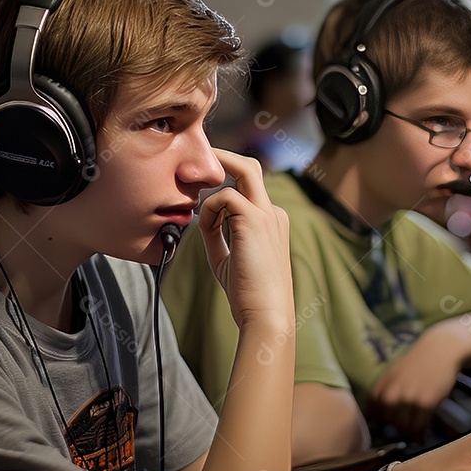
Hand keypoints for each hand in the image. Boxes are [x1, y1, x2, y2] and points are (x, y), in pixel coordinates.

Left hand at [197, 150, 292, 329]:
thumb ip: (215, 235)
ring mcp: (267, 214)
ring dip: (212, 188)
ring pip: (242, 171)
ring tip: (197, 211)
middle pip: (251, 166)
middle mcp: (273, 213)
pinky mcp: (256, 220)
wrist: (266, 313)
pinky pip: (226, 196)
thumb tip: (200, 217)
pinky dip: (209, 209)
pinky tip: (204, 226)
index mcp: (270, 221)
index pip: (248, 187)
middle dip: (224, 157)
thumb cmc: (248, 293)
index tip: (202, 188)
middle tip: (198, 156)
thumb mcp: (226, 259)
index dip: (224, 183)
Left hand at [367, 331, 462, 440]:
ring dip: (410, 433)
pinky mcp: (425, 404)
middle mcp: (390, 394)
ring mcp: (407, 399)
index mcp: (380, 386)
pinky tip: (423, 434)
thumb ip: (385, 392)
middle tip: (406, 429)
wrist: (440, 350)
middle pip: (388, 423)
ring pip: (404, 428)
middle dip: (397, 428)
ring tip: (415, 433)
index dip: (379, 423)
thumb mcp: (393, 374)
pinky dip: (420, 434)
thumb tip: (379, 417)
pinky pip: (419, 427)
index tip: (388, 426)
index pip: (371, 414)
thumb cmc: (417, 362)